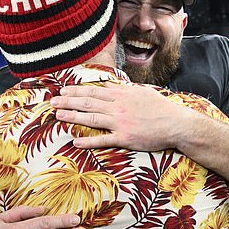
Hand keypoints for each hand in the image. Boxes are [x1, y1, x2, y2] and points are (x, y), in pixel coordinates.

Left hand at [51, 82, 188, 150]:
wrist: (175, 124)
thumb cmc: (160, 108)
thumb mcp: (142, 92)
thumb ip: (123, 89)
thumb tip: (109, 86)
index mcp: (121, 95)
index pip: (94, 91)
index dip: (76, 91)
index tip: (63, 91)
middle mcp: (118, 107)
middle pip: (88, 103)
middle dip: (68, 102)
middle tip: (53, 102)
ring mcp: (120, 123)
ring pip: (91, 118)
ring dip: (72, 117)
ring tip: (58, 115)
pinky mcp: (125, 138)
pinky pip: (103, 140)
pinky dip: (89, 141)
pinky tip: (76, 142)